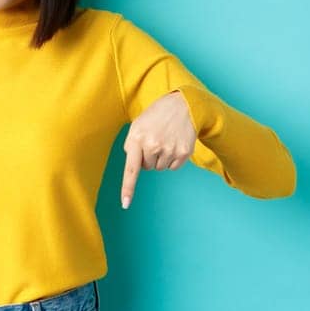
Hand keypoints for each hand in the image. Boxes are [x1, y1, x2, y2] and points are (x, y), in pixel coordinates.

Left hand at [120, 90, 197, 208]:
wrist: (183, 105)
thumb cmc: (156, 116)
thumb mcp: (137, 126)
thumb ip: (131, 145)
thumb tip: (135, 166)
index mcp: (137, 139)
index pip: (131, 169)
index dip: (128, 188)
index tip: (126, 204)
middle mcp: (153, 146)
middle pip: (147, 168)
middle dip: (148, 157)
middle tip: (155, 139)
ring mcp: (170, 150)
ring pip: (160, 168)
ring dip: (161, 158)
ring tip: (165, 139)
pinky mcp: (184, 152)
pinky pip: (173, 167)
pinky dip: (173, 159)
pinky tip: (174, 143)